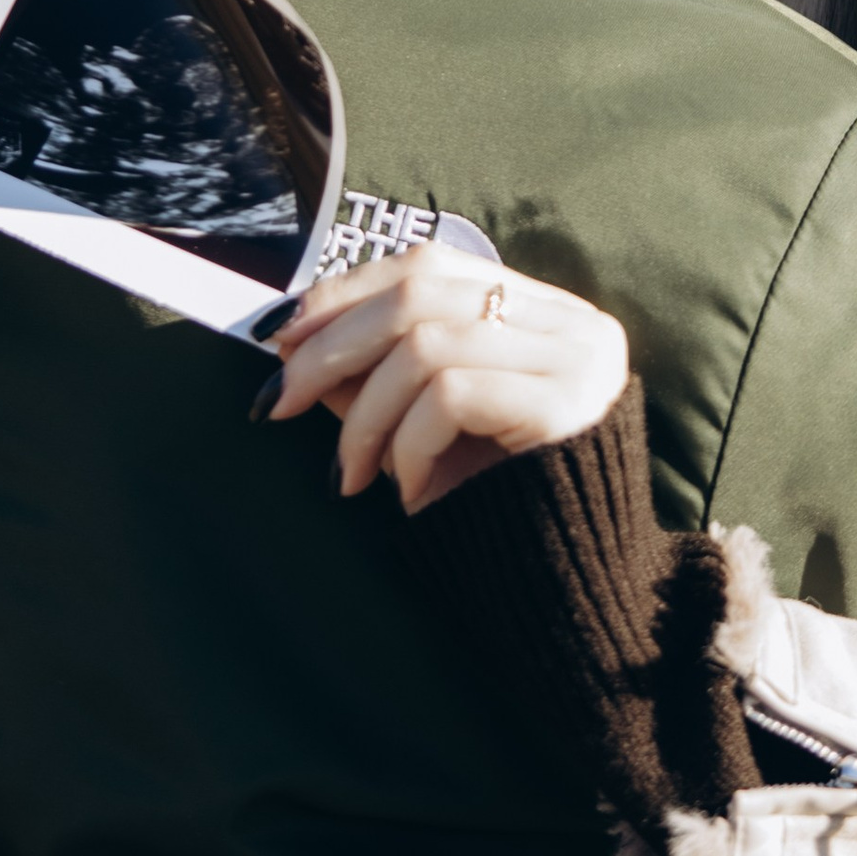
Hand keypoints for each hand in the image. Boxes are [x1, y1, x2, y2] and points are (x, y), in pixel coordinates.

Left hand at [268, 246, 632, 514]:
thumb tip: (292, 339)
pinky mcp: (569, 405)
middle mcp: (570, 322)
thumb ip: (375, 377)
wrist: (571, 589)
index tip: (278, 338)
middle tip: (278, 400)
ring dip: (364, 414)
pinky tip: (407, 490)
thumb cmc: (495, 507)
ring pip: (426, 346)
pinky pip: (450, 397)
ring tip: (350, 473)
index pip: (429, 266)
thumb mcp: (424, 427)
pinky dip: (408, 444)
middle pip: (420, 292)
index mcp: (541, 311)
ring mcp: (578, 358)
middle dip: (332, 346)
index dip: (346, 293)